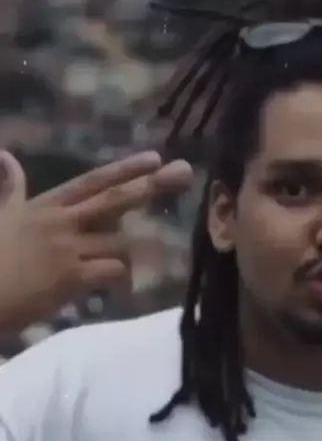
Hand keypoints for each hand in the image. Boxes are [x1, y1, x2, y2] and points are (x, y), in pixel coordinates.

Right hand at [0, 151, 191, 331]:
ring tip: (114, 270)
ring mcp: (69, 249)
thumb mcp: (2, 213)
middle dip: (152, 185)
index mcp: (48, 205)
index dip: (125, 169)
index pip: (93, 181)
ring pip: (120, 243)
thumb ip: (11, 185)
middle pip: (116, 199)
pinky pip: (113, 273)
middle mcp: (63, 221)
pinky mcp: (71, 278)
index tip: (155, 157)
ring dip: (126, 255)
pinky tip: (114, 286)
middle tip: (184, 172)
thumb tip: (5, 154)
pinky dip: (120, 279)